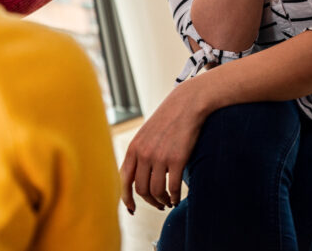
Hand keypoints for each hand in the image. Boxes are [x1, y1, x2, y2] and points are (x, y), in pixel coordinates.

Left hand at [120, 78, 208, 212]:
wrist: (188, 103)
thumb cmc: (169, 118)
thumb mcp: (147, 133)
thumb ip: (140, 151)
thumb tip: (137, 174)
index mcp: (134, 147)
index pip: (124, 180)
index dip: (127, 198)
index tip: (132, 209)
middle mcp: (144, 154)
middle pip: (141, 189)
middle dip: (149, 201)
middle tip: (158, 204)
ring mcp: (160, 157)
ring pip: (156, 191)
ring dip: (162, 201)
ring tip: (168, 201)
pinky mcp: (177, 159)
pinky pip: (172, 187)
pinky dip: (174, 197)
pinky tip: (177, 198)